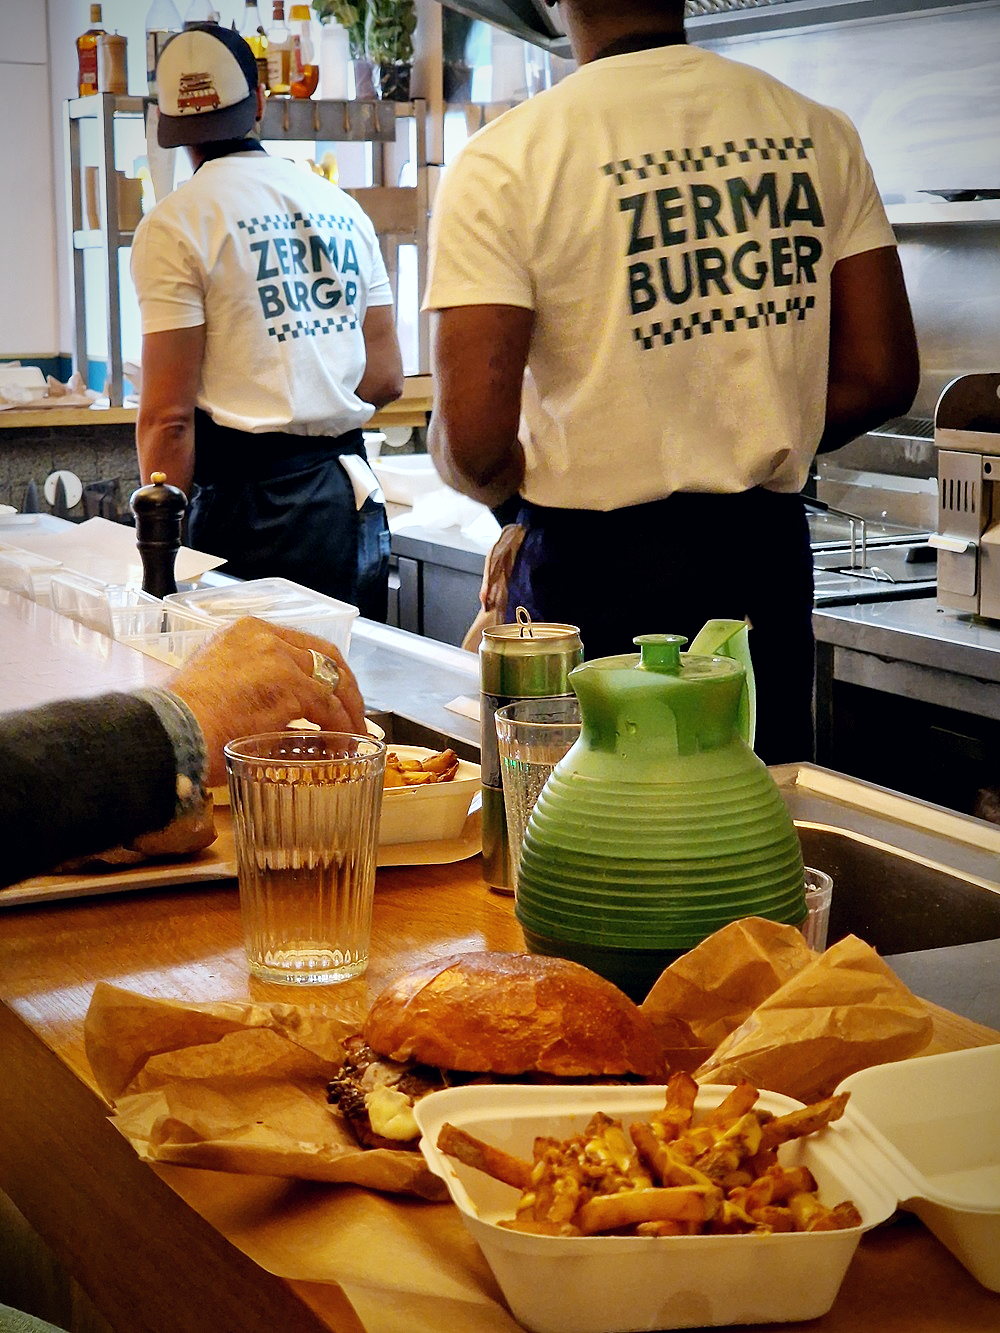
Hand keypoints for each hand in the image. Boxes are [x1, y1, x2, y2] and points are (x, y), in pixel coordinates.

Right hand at [168, 617, 367, 785]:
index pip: (298, 644)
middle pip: (324, 655)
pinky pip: (329, 708)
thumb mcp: (218, 689)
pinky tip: (339, 746)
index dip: (321, 669)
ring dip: (348, 709)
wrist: (168, 733)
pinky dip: (340, 728)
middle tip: (352, 713)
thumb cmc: (181, 723)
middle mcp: (264, 637)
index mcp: (245, 633)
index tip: (330, 693)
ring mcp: (279, 659)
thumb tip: (275, 716)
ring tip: (352, 734)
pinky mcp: (290, 686)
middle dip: (345, 685)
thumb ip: (250, 690)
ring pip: (332, 680)